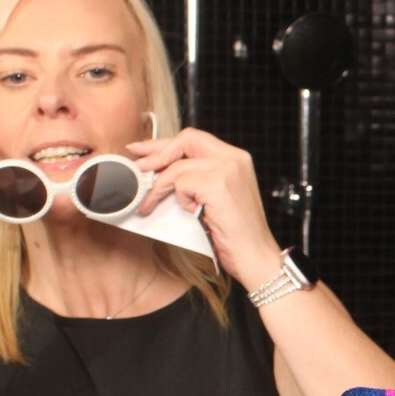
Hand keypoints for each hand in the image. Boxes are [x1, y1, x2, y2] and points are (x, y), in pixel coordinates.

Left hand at [128, 128, 281, 287]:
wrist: (255, 256)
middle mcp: (234, 158)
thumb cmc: (237, 233)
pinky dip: (180, 200)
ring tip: (150, 205)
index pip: (194, 139)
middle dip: (156, 154)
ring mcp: (228, 170)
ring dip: (159, 188)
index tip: (143, 150)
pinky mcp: (218, 185)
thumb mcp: (218, 196)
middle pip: (185, 141)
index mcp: (236, 158)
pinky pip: (181, 184)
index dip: (166, 144)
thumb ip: (199, 178)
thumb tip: (162, 170)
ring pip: (177, 167)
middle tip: (138, 168)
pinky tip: (192, 212)